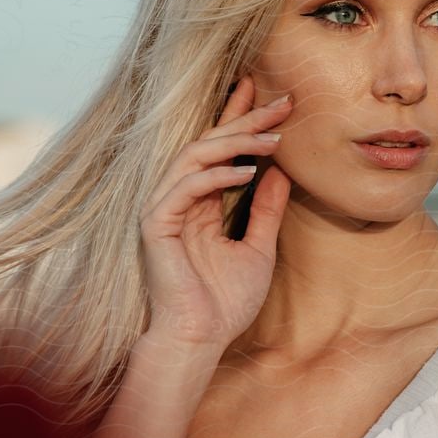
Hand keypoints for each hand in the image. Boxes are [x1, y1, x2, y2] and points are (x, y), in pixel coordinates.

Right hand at [138, 73, 292, 351]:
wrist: (200, 340)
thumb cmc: (225, 303)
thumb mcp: (258, 248)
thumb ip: (266, 210)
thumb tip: (282, 171)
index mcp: (201, 202)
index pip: (222, 150)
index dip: (243, 120)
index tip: (273, 97)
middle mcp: (180, 198)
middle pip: (211, 143)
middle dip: (246, 119)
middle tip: (281, 101)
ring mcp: (165, 207)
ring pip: (196, 156)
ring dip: (235, 143)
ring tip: (272, 138)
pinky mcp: (156, 223)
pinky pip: (185, 187)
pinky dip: (216, 176)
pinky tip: (247, 172)